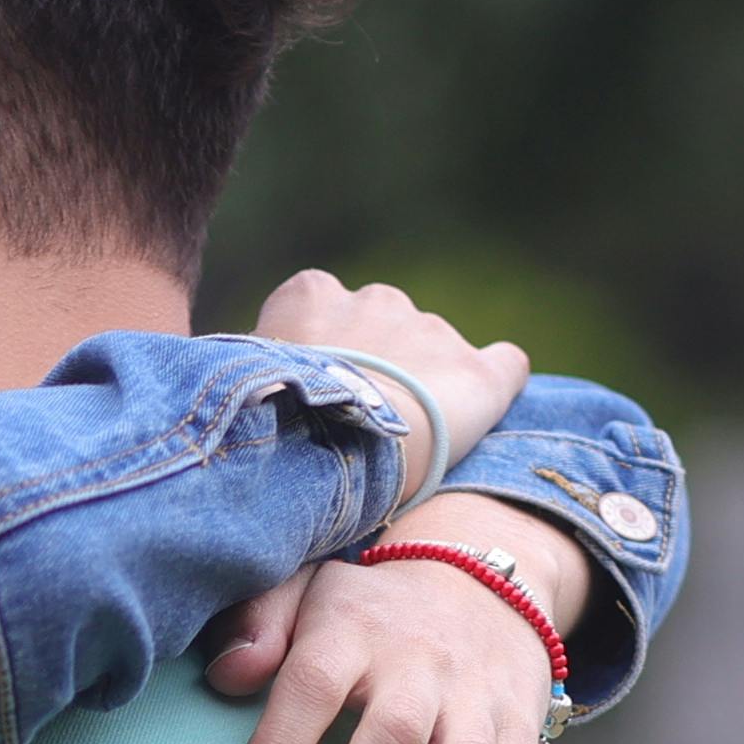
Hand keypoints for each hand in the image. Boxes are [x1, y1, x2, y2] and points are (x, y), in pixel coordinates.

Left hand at [199, 495, 588, 743]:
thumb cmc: (368, 610)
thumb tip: (228, 677)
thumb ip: (257, 626)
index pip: (313, 687)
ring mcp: (480, 704)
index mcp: (357, 628)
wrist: (482, 580)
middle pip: (393, 741)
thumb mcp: (302, 591)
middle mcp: (425, 665)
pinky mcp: (520, 740)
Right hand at [251, 270, 523, 492]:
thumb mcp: (240, 380)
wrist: (329, 449)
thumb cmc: (269, 420)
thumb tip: (258, 380)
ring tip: (402, 438)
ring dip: (421, 382)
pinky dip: (495, 380)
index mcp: (311, 294)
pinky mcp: (479, 373)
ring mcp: (431, 330)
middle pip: (380, 328)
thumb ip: (260, 365)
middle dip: (376, 364)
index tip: (315, 389)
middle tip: (358, 420)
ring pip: (431, 351)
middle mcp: (376, 299)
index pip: (317, 309)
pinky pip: (503, 364)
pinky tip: (481, 406)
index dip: (319, 352)